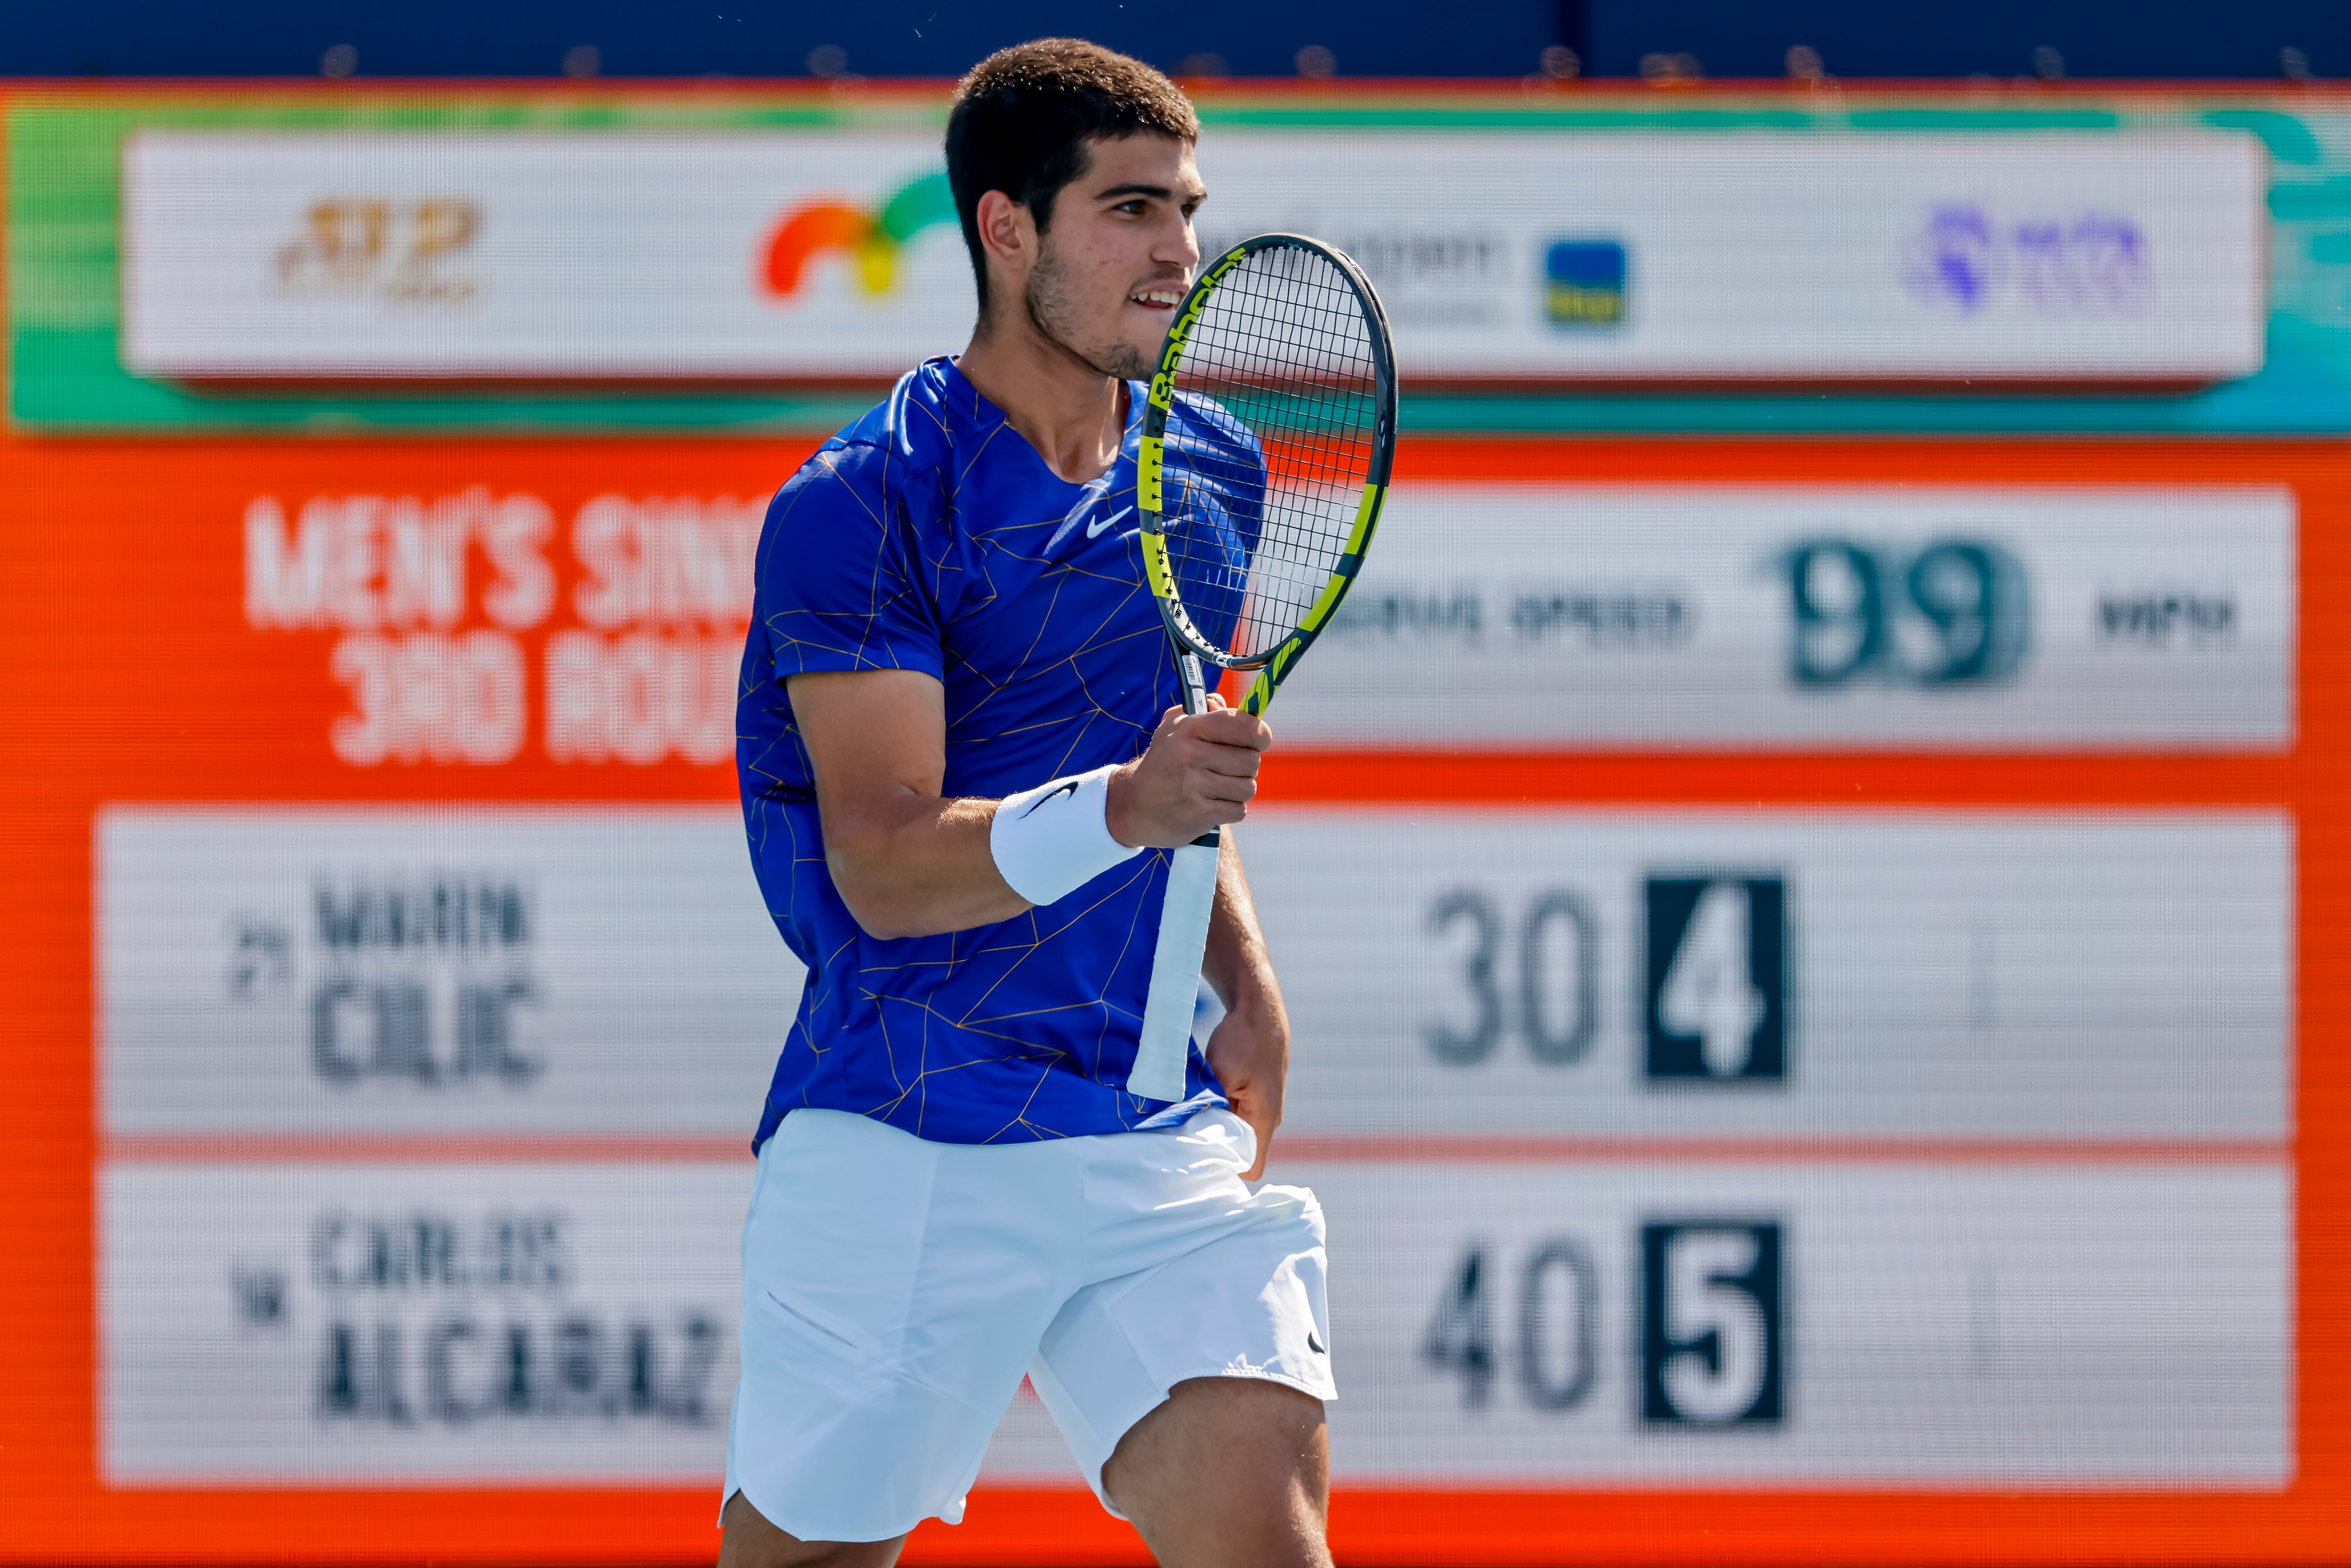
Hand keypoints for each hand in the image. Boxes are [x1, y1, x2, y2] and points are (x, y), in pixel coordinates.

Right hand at [1105, 693, 1271, 849]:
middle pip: (1252, 761)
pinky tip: (1212, 804)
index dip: (1261, 734)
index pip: (1245, 726)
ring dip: (1238, 790)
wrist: (1133, 806)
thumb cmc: (1163, 762)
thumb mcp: (1173, 726)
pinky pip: (1238, 810)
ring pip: (1248, 788)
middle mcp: (1192, 755)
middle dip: (1246, 767)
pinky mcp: (1199, 814)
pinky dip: (1230, 809)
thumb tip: (1238, 707)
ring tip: (1219, 788)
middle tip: (1228, 768)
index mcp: (1190, 729)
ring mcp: (1195, 786)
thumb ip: (1206, 710)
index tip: (1259, 741)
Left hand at [1204, 993, 1287, 1180]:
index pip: (1251, 1168)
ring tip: (1191, 1113)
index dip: (1227, 1169)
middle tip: (1185, 1135)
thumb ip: (1209, 1107)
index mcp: (1265, 1120)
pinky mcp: (1255, 1093)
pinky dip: (1219, 1109)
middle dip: (1215, 1146)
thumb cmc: (1244, 1040)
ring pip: (1236, 1130)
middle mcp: (1268, 1118)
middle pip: (1242, 1151)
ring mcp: (1263, 1105)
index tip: (1199, 1159)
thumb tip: (1190, 1135)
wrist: (1258, 1009)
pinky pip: (1236, 1112)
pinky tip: (1202, 1097)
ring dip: (1215, 1124)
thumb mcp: (1220, 1074)